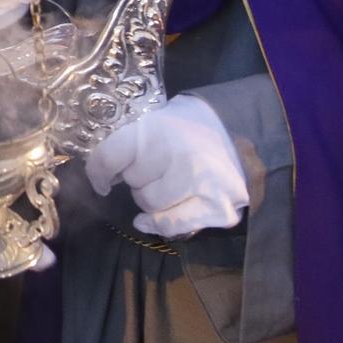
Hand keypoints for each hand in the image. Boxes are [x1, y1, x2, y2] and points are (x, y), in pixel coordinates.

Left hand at [85, 95, 247, 237]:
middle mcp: (177, 156)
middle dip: (138, 179)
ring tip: (168, 184)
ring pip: (150, 205)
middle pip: (133, 183)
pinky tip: (150, 221)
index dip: (98, 172)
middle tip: (155, 169)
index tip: (102, 180)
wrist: (245, 131)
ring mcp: (200, 184)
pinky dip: (159, 224)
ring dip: (152, 199)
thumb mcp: (159, 118)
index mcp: (158, 129)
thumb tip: (105, 170)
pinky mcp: (217, 208)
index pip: (110, 157)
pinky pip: (172, 225)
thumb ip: (133, 141)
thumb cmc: (192, 125)